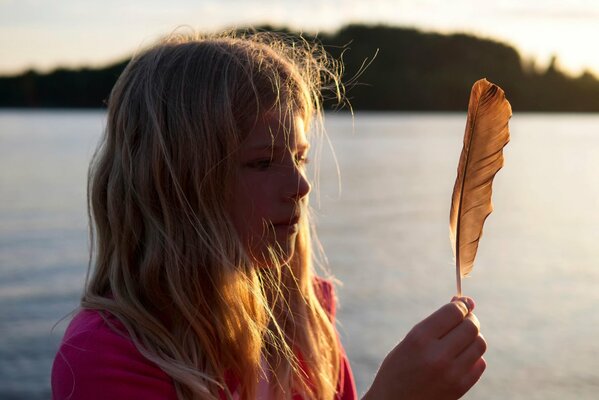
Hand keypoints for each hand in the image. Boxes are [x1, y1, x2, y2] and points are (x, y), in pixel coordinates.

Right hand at [363, 297, 485, 399]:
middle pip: (471, 326)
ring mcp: (451, 373)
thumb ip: (436, 323)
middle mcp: (437, 355)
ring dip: (473, 337)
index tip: (461, 304)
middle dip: (470, 319)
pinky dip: (474, 356)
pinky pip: (480, 363)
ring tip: (460, 340)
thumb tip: (464, 302)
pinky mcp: (460, 388)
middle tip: (463, 320)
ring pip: (479, 343)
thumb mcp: (410, 340)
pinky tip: (460, 358)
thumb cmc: (399, 368)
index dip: (460, 305)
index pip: (453, 312)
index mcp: (419, 338)